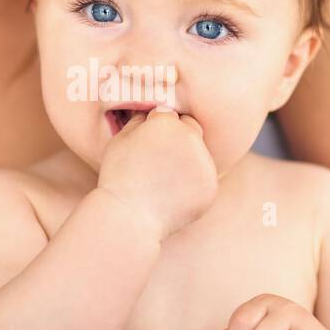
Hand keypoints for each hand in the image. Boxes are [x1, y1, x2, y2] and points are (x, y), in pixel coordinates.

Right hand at [98, 107, 217, 240]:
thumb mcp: (119, 141)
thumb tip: (149, 112)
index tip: (146, 144)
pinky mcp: (211, 186)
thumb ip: (138, 120)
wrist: (129, 217)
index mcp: (167, 123)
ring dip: (188, 160)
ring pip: (200, 154)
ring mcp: (205, 163)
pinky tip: (173, 194)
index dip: (156, 128)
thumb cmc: (118, 177)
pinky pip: (205, 178)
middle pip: (191, 128)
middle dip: (178, 137)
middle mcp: (191, 139)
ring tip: (163, 180)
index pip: (169, 114)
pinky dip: (194, 184)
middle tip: (159, 159)